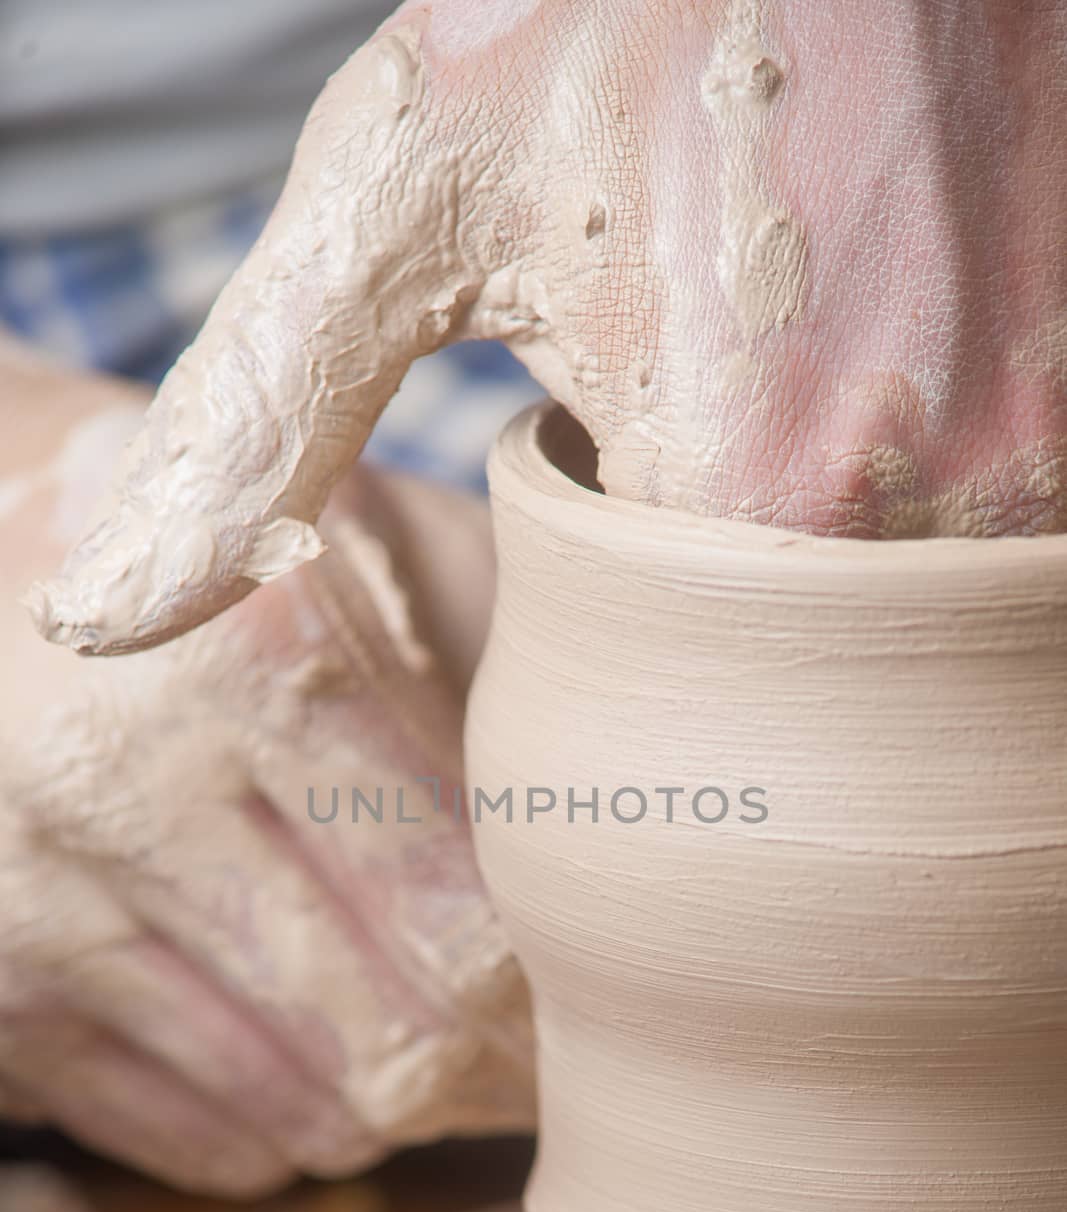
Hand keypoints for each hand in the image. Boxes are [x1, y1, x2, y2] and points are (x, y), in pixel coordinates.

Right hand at [0, 351, 532, 1192]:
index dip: (555, 993)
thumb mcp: (397, 549)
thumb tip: (653, 823)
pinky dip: (289, 1131)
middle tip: (546, 1075)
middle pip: (393, 1037)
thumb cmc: (251, 564)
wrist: (8, 568)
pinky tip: (324, 1067)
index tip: (597, 1005)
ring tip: (452, 1071)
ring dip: (402, 1114)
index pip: (467, 913)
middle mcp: (124, 778)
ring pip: (301, 1110)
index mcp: (258, 652)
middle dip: (498, 1079)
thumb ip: (525, 654)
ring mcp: (36, 896)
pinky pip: (196, 1141)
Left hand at [26, 0, 1066, 658]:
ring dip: (834, 544)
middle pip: (797, 676)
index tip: (603, 491)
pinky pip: (1006, 541)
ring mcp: (1047, 452)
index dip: (613, 623)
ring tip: (789, 377)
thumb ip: (256, 432)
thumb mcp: (396, 208)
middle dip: (728, 596)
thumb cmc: (595, 10)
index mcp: (743, 485)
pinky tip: (874, 357)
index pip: (672, 708)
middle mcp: (928, 499)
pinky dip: (927, 491)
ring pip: (908, 618)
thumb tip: (101, 630)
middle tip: (703, 415)